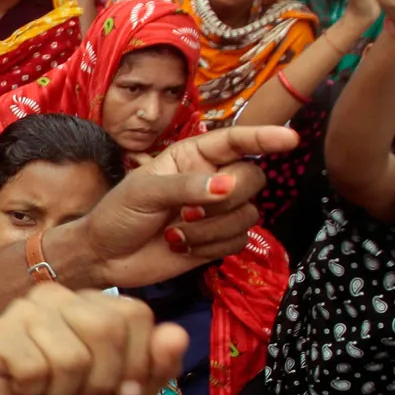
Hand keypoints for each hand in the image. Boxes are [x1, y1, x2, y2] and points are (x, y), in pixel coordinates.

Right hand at [0, 284, 186, 394]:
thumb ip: (154, 370)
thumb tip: (177, 334)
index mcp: (89, 303)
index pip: (136, 314)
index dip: (133, 363)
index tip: (112, 389)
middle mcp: (55, 297)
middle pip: (106, 328)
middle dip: (99, 380)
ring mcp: (21, 311)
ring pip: (71, 354)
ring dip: (64, 392)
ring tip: (47, 393)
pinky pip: (34, 367)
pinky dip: (34, 392)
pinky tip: (20, 389)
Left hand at [68, 126, 296, 287]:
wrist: (104, 257)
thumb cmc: (117, 214)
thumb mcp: (144, 192)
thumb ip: (185, 186)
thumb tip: (225, 186)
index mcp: (192, 156)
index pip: (236, 141)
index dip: (264, 137)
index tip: (290, 138)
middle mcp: (210, 179)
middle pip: (252, 178)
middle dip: (226, 198)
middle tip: (187, 211)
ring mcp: (216, 212)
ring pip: (249, 214)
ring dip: (211, 228)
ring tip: (174, 232)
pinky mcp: (217, 241)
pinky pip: (239, 240)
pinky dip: (211, 246)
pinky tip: (181, 246)